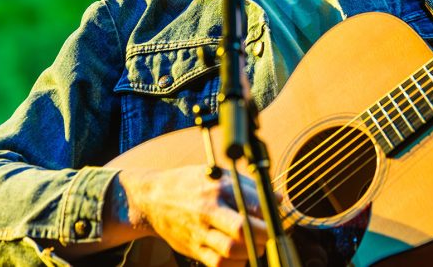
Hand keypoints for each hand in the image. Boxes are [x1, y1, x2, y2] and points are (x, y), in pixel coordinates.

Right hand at [120, 166, 267, 266]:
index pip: (252, 204)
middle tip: (270, 235)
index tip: (278, 218)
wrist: (153, 198)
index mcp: (218, 188)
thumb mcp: (220, 175)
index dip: (271, 215)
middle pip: (241, 229)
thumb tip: (279, 199)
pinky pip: (217, 264)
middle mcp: (208, 210)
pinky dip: (235, 264)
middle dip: (263, 236)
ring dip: (250, 251)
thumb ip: (251, 187)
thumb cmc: (191, 183)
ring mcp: (199, 231)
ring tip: (257, 245)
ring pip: (230, 250)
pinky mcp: (193, 248)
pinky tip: (241, 256)